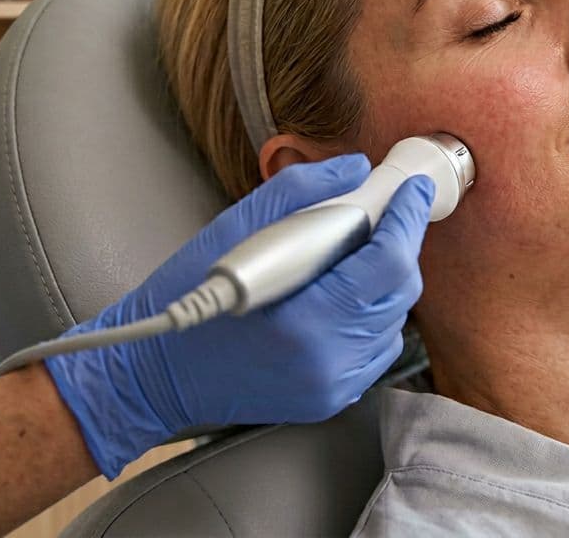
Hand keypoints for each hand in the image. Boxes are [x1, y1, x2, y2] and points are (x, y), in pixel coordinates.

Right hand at [43, 154, 434, 477]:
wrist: (156, 370)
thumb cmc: (185, 294)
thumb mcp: (235, 228)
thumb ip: (300, 192)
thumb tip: (354, 169)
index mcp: (306, 319)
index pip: (387, 263)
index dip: (407, 219)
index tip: (411, 190)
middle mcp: (329, 361)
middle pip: (399, 292)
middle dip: (399, 245)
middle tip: (385, 213)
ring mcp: (333, 386)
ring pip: (394, 321)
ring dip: (386, 282)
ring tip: (355, 255)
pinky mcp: (331, 399)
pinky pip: (376, 349)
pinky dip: (371, 316)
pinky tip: (341, 295)